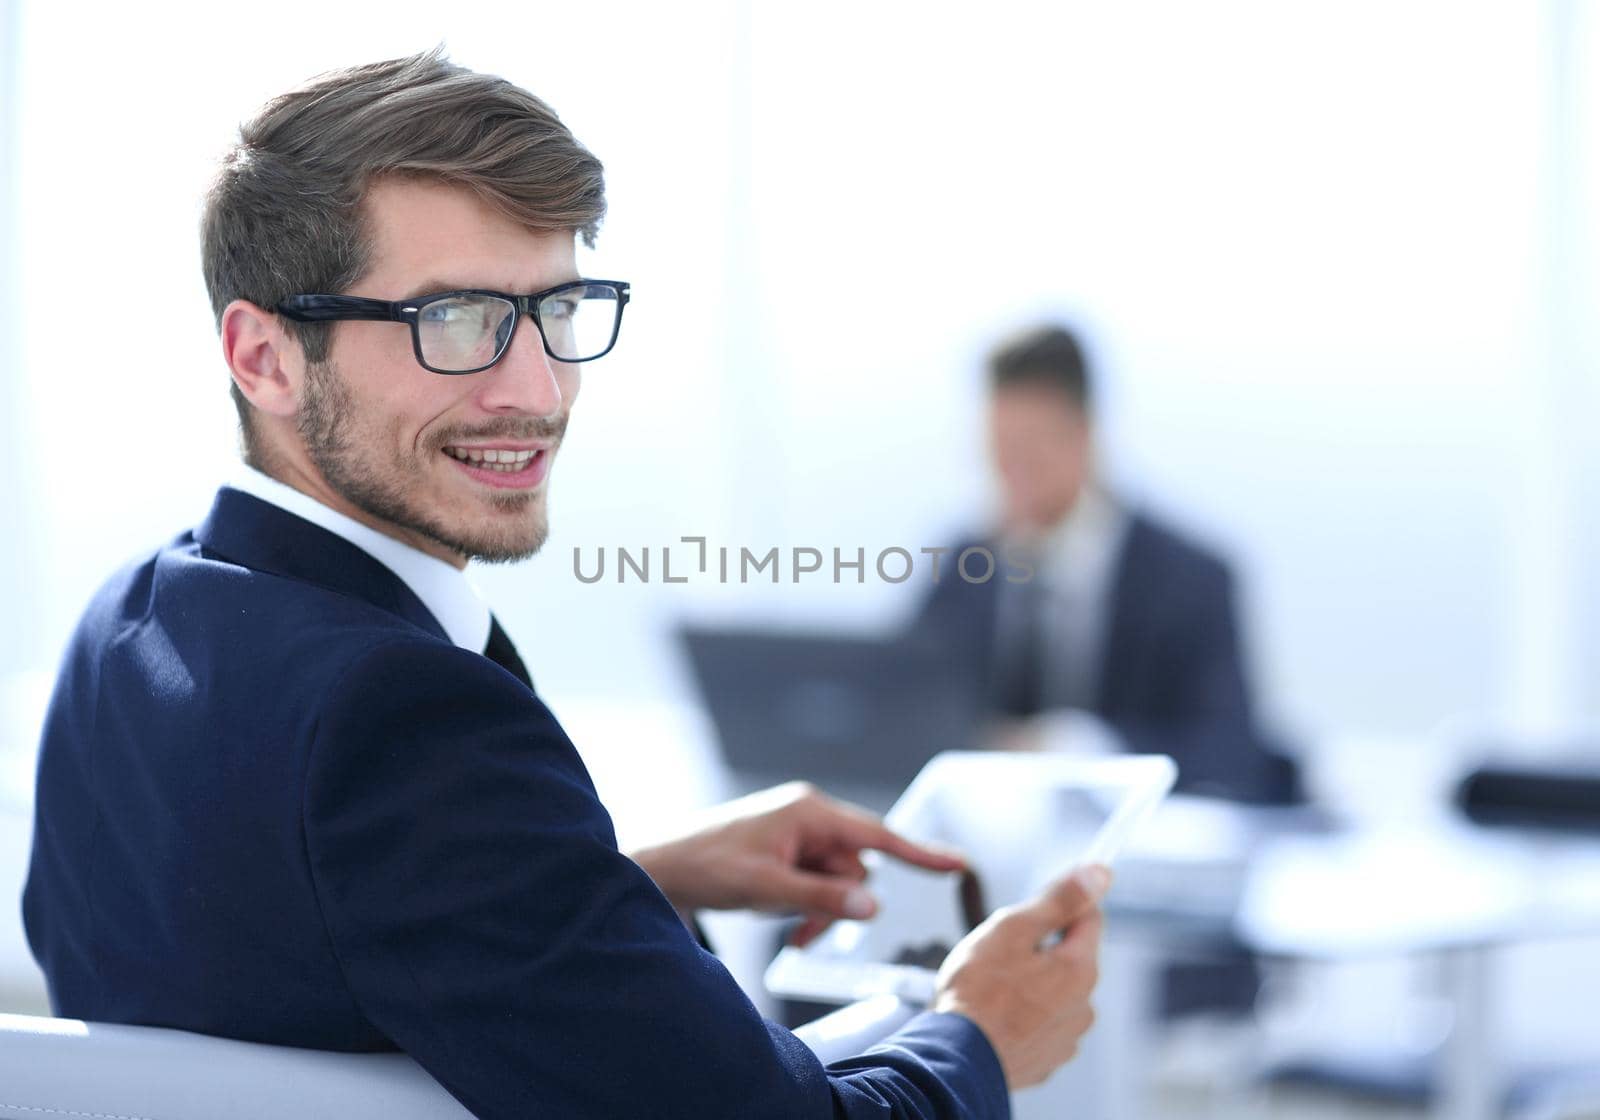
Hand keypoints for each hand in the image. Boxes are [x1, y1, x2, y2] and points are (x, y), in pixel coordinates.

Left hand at [628, 782, 964, 944]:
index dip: (920, 852)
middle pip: (857, 869)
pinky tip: (783, 920)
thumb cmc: (706, 866)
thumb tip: (872, 908)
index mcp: (809, 811)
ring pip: (840, 884)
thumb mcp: (766, 888)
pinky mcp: (789, 854)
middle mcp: (810, 817)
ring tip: (784, 926)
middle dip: (836, 904)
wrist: (662, 870)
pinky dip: (808, 907)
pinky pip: (819, 885)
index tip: (958, 864)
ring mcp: (799, 836)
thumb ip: (821, 899)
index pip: (877, 834)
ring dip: (819, 911)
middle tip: (800, 928)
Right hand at [933, 865, 1108, 1089]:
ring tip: (992, 988)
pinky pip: (1041, 1024)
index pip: (1090, 918)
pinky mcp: (1045, 1060)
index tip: (1032, 909)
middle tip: (1000, 953)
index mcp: (1080, 970)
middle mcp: (1083, 1007)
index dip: (1061, 906)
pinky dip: (1023, 1015)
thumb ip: (1059, 900)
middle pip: (1070, 957)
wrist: (956, 1059)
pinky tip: (995, 1016)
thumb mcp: (1014, 928)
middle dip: (1040, 948)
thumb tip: (1100, 873)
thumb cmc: (978, 991)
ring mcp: (1066, 1038)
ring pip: (1054, 992)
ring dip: (1032, 983)